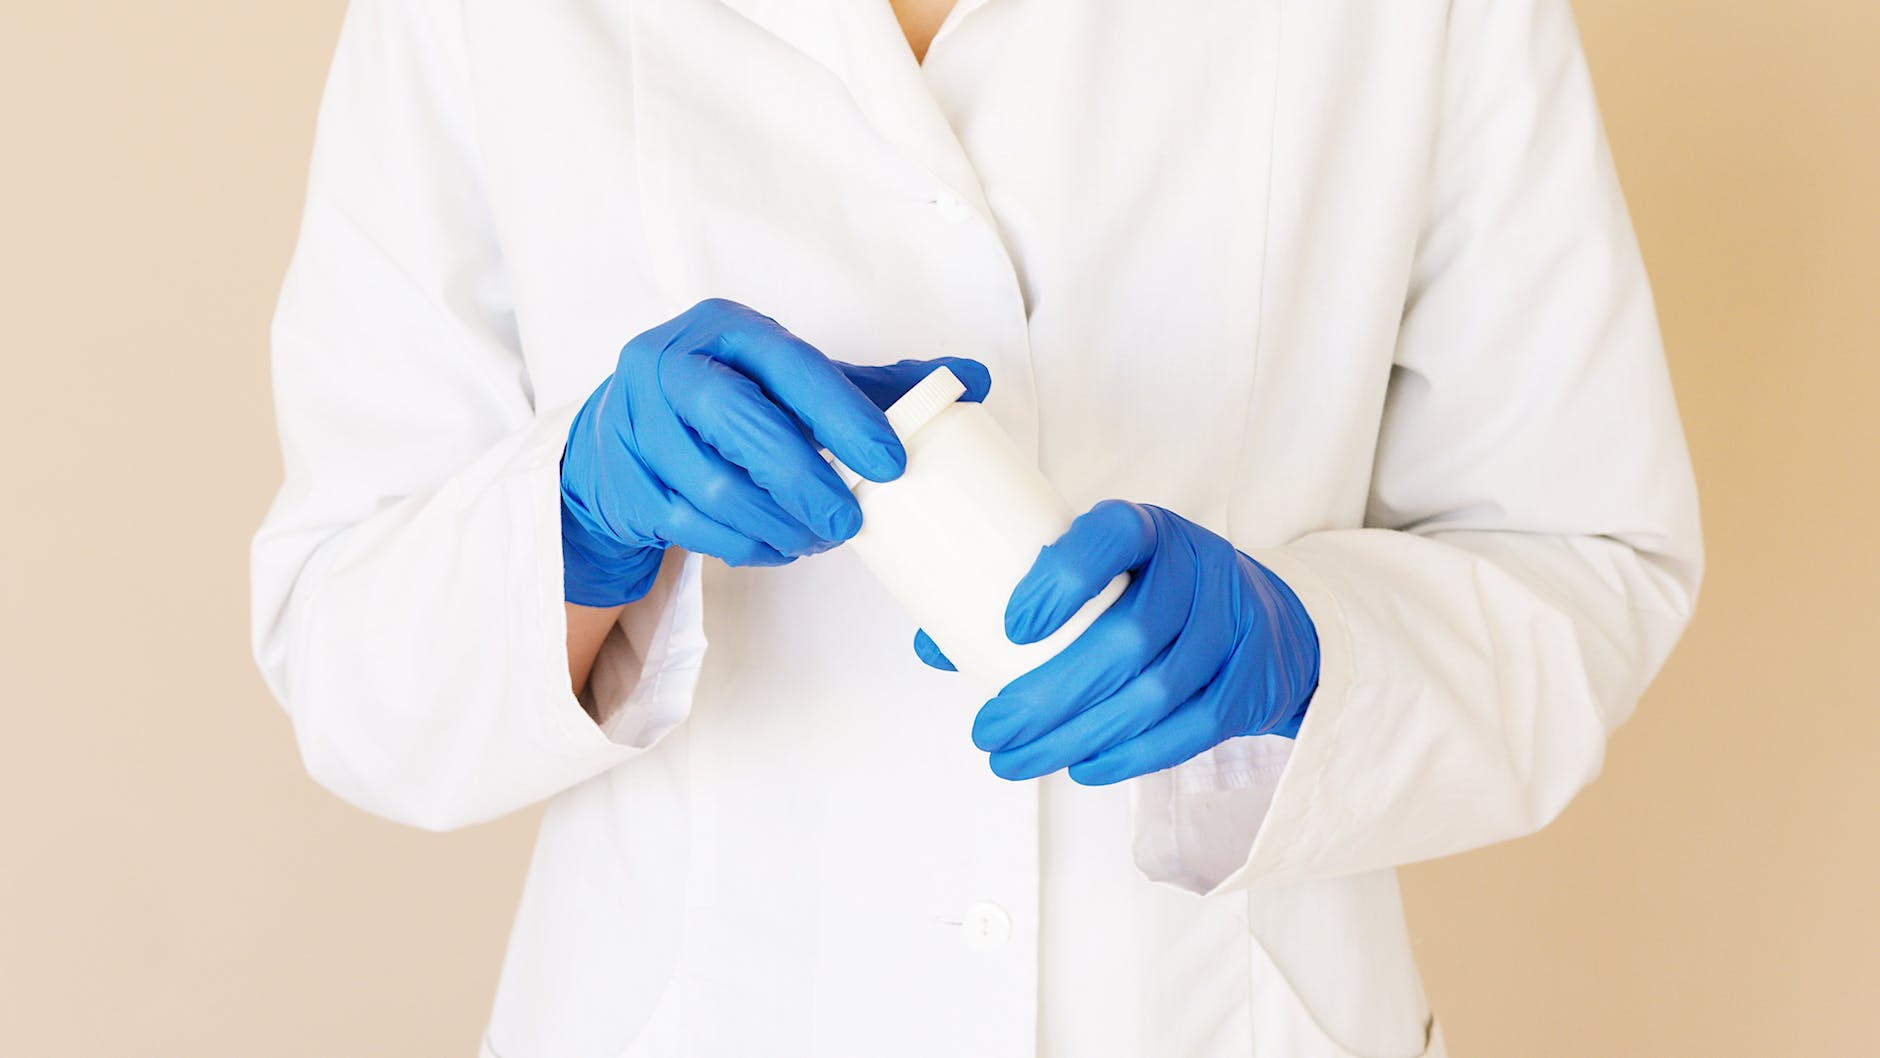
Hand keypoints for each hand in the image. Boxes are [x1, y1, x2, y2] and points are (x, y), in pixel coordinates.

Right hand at [560, 298, 989, 604]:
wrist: (619, 438)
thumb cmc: (728, 402)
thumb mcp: (791, 380)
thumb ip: (874, 384)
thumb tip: (974, 379)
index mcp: (723, 329)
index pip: (791, 366)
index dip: (845, 416)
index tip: (891, 464)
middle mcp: (670, 367)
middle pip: (741, 426)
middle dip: (806, 482)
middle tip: (851, 523)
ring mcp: (637, 427)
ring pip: (715, 490)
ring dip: (779, 525)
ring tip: (817, 538)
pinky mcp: (624, 485)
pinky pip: (694, 530)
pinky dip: (746, 546)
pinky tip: (777, 545)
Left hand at [915, 500, 1318, 783]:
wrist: (1263, 623)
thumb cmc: (1149, 594)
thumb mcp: (1099, 575)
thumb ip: (1022, 601)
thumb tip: (930, 643)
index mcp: (1146, 528)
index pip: (1110, 538)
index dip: (1062, 580)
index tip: (1010, 629)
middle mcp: (1196, 566)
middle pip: (1128, 636)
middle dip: (1049, 695)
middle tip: (989, 732)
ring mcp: (1232, 625)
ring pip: (1156, 692)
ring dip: (1079, 736)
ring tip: (1016, 762)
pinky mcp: (1248, 682)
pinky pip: (1191, 729)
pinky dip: (1131, 756)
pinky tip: (1082, 768)